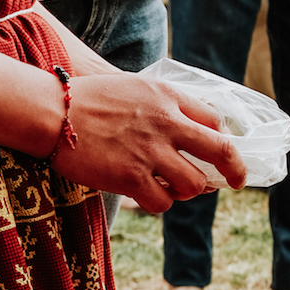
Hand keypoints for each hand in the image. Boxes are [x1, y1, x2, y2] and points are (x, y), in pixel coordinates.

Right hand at [64, 73, 243, 214]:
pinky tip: (147, 195)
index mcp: (167, 97)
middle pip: (221, 150)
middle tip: (237, 182)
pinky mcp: (131, 177)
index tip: (222, 152)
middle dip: (236, 170)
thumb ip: (160, 104)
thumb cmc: (85, 99)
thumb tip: (182, 124)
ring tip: (173, 188)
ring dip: (187, 190)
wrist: (52, 112)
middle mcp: (166, 123)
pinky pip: (162, 202)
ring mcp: (150, 152)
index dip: (222, 139)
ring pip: (193, 184)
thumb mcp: (132, 86)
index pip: (214, 120)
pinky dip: (159, 202)